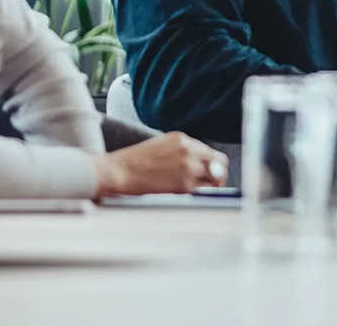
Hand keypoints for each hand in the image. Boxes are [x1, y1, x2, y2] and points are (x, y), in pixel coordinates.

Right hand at [93, 132, 227, 197]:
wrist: (117, 171)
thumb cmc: (134, 161)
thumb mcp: (161, 145)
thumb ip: (183, 151)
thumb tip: (200, 162)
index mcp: (183, 140)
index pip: (212, 154)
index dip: (215, 165)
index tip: (213, 173)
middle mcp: (189, 151)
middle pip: (219, 165)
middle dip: (219, 175)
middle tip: (214, 185)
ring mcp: (188, 167)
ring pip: (215, 179)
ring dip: (212, 186)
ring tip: (204, 193)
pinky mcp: (183, 185)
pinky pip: (202, 191)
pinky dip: (201, 194)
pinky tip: (193, 197)